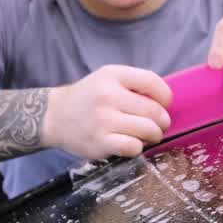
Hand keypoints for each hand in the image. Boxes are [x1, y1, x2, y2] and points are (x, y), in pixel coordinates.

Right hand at [42, 65, 172, 159]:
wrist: (55, 116)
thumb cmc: (89, 98)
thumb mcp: (108, 79)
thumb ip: (135, 85)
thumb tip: (167, 103)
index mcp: (112, 75)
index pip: (152, 82)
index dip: (166, 97)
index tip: (165, 104)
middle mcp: (107, 95)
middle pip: (154, 111)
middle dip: (162, 121)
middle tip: (158, 125)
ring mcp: (103, 120)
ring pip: (148, 130)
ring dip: (153, 135)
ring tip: (147, 135)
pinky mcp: (100, 142)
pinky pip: (134, 147)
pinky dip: (137, 147)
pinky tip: (131, 143)